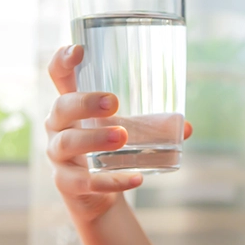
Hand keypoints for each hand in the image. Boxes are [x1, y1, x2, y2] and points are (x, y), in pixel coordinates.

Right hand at [46, 44, 192, 222]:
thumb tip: (187, 127)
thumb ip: (154, 126)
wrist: (95, 195)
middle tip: (113, 102)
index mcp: (73, 105)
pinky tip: (135, 178)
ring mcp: (57, 155)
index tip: (79, 50)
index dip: (63, 60)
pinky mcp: (65, 183)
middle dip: (85, 102)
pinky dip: (111, 181)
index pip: (59, 75)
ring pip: (67, 143)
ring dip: (94, 139)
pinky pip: (82, 182)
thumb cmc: (109, 150)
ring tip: (123, 137)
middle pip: (61, 107)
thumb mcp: (128, 131)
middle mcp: (58, 126)